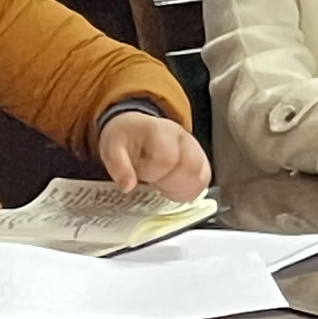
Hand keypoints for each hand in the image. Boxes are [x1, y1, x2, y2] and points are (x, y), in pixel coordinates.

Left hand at [95, 106, 209, 200]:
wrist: (136, 129)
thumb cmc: (126, 139)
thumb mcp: (112, 149)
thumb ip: (119, 167)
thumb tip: (127, 187)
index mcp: (160, 131)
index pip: (166, 159)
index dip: (152, 173)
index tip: (141, 174)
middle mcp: (182, 137)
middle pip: (190, 168)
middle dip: (169, 183)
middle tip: (153, 181)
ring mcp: (194, 147)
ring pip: (201, 175)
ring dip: (181, 188)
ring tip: (163, 185)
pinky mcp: (200, 159)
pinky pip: (204, 179)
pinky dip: (190, 189)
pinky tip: (173, 188)